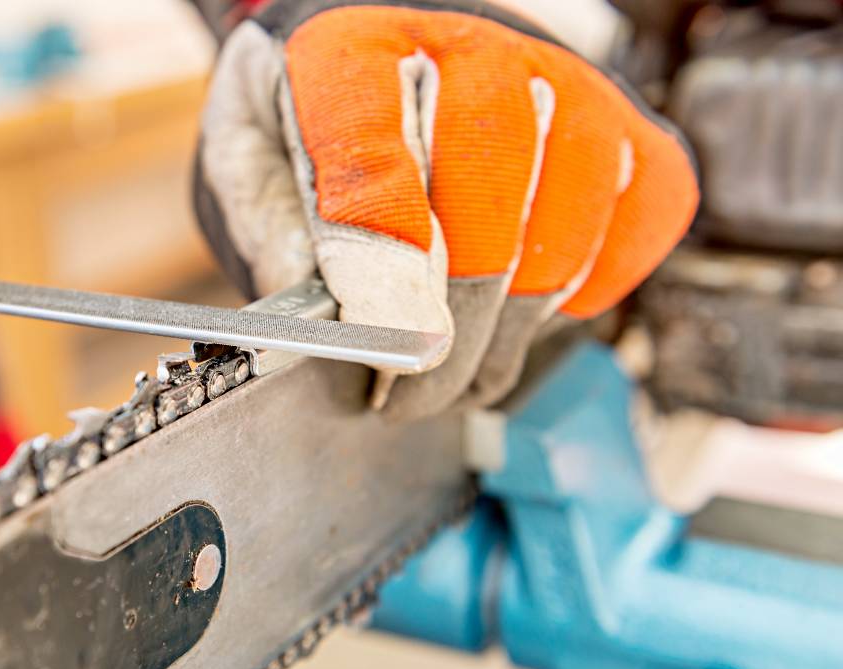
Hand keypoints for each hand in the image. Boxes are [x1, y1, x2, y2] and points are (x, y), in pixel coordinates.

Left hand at [194, 0, 698, 418]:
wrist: (399, 92)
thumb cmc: (320, 138)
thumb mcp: (256, 178)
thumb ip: (281, 243)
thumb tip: (340, 336)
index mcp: (352, 49)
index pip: (370, 138)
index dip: (382, 245)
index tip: (382, 336)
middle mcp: (467, 48)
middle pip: (490, 168)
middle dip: (455, 307)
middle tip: (413, 392)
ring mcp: (562, 82)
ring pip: (571, 207)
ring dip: (512, 322)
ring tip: (457, 381)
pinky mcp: (627, 130)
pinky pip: (640, 220)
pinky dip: (586, 293)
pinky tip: (522, 317)